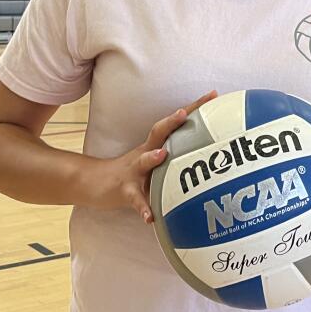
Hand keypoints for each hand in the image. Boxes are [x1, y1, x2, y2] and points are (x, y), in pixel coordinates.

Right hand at [92, 91, 216, 222]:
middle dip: (172, 121)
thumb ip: (178, 156)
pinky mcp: (125, 191)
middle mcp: (145, 153)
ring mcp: (134, 171)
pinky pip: (135, 199)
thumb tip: (214, 155)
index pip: (176, 123)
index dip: (194, 107)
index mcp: (155, 145)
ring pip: (143, 162)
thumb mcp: (156, 160)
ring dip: (152, 158)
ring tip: (162, 155)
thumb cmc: (134, 173)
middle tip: (185, 112)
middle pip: (158, 132)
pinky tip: (150, 217)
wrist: (96, 183)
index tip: (213, 94)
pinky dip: (142, 207)